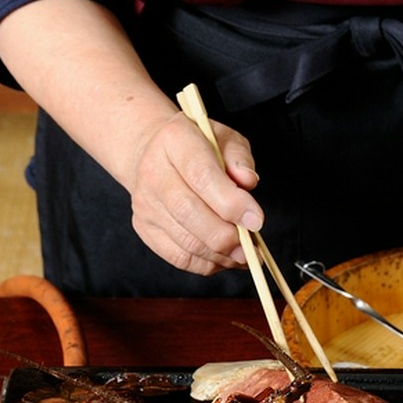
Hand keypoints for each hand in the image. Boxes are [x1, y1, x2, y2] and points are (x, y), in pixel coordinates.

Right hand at [128, 111, 264, 275]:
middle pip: (189, 213)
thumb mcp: (224, 138)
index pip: (202, 176)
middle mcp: (153, 173)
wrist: (153, 153)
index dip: (231, 203)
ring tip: (244, 255)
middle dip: (227, 236)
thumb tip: (249, 182)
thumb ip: (239, 158)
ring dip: (221, 255)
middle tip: (252, 247)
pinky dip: (208, 264)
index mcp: (175, 141)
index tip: (256, 221)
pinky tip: (225, 258)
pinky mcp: (145, 229)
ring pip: (185, 241)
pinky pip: (179, 257)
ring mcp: (145, 204)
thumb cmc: (198, 147)